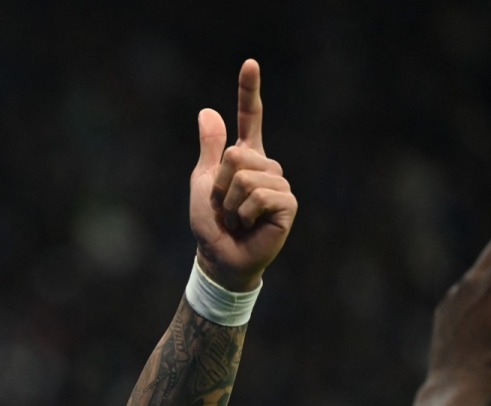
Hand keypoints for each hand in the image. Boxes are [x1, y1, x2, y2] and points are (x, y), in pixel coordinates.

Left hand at [190, 58, 296, 291]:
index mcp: (246, 158)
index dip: (249, 91)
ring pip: (246, 176)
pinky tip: (249, 225)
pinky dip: (245, 213)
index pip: (250, 118)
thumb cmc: (212, 224)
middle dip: (221, 185)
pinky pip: (259, 195)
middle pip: (236, 155)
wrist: (219, 257)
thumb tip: (207, 111)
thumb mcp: (203, 183)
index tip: (249, 63)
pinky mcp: (288, 204)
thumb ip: (209, 150)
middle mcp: (267, 167)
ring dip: (232, 203)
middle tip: (226, 208)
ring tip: (237, 219)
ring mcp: (280, 185)